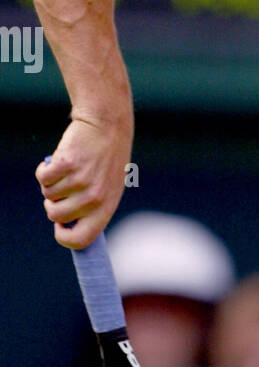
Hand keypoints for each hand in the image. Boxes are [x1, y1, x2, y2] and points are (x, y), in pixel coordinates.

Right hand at [36, 114, 131, 246]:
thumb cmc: (105, 160)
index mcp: (106, 208)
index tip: (60, 226)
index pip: (81, 240)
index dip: (64, 237)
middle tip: (62, 189)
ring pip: (47, 194)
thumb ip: (92, 208)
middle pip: (55, 216)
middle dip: (52, 203)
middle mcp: (93, 198)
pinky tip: (56, 161)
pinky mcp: (66, 164)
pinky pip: (42, 177)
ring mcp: (80, 181)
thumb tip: (68, 226)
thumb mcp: (108, 188)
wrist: (106, 126)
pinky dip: (44, 169)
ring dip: (51, 183)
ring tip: (67, 170)